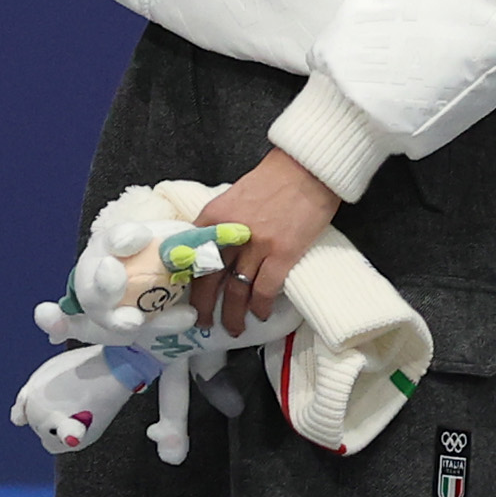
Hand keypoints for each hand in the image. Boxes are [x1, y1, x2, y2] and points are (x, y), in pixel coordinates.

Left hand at [188, 149, 339, 337]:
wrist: (307, 169)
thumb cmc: (273, 180)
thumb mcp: (233, 198)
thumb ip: (221, 224)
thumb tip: (212, 251)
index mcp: (212, 218)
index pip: (192, 258)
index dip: (189, 283)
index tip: (188, 299)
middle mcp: (230, 234)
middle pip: (210, 280)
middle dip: (206, 307)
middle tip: (205, 323)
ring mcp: (256, 246)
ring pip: (238, 291)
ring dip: (235, 314)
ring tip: (234, 327)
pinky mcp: (283, 254)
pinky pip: (266, 289)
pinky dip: (261, 306)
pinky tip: (261, 314)